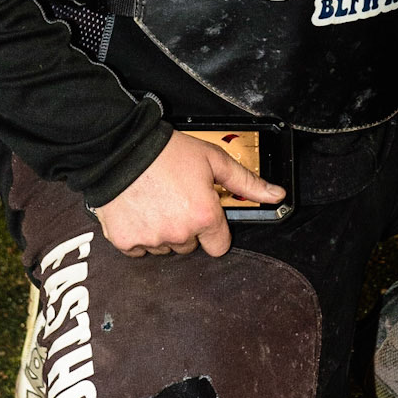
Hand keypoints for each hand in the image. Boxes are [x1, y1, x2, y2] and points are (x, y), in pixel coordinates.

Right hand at [92, 129, 282, 257]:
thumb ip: (246, 182)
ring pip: (164, 247)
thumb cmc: (167, 152)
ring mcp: (152, 240)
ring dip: (163, 231)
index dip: (214, 230)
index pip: (219, 246)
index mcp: (204, 216)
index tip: (205, 217)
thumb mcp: (213, 160)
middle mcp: (179, 233)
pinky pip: (138, 248)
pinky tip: (139, 210)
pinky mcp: (126, 241)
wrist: (120, 149)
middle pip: (190, 245)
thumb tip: (277, 195)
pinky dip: (139, 234)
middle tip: (176, 200)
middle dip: (186, 228)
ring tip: (155, 202)